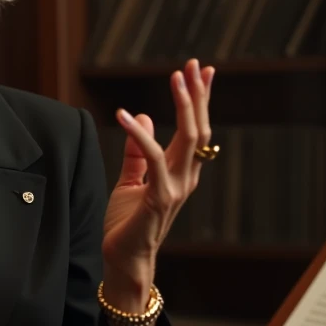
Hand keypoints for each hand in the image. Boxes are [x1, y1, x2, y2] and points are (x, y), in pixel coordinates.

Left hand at [101, 58, 214, 303]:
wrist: (124, 261)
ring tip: (176, 77)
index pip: (196, 130)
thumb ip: (136, 153)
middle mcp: (185, 178)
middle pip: (200, 128)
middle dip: (198, 94)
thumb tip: (143, 118)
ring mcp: (175, 188)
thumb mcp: (130, 181)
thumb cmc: (127, 225)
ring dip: (184, 105)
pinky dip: (139, 135)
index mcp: (180, 173)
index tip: (202, 71)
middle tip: (195, 64)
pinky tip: (124, 115)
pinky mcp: (159, 198)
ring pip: (188, 139)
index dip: (200, 100)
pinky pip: (153, 160)